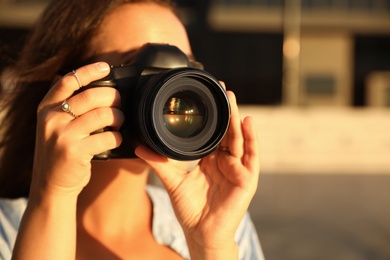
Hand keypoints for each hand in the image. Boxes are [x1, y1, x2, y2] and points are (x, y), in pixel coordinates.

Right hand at [31, 62, 123, 196]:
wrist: (50, 183)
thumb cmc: (60, 150)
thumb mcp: (54, 125)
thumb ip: (67, 106)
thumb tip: (96, 86)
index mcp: (46, 108)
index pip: (69, 81)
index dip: (89, 71)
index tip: (106, 67)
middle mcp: (51, 119)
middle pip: (92, 96)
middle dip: (113, 97)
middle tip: (120, 103)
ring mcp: (62, 135)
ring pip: (103, 115)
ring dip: (118, 118)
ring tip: (119, 122)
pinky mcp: (74, 152)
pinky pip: (107, 137)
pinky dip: (118, 138)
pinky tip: (116, 140)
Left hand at [135, 90, 259, 257]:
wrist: (201, 233)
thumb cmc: (190, 209)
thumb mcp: (173, 181)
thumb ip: (158, 162)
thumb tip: (139, 147)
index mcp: (212, 160)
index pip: (215, 133)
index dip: (213, 116)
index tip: (208, 96)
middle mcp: (226, 161)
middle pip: (228, 132)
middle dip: (226, 111)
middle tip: (223, 89)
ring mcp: (238, 169)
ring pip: (240, 140)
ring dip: (237, 119)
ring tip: (232, 99)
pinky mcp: (247, 179)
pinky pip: (251, 157)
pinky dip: (252, 140)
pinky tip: (247, 123)